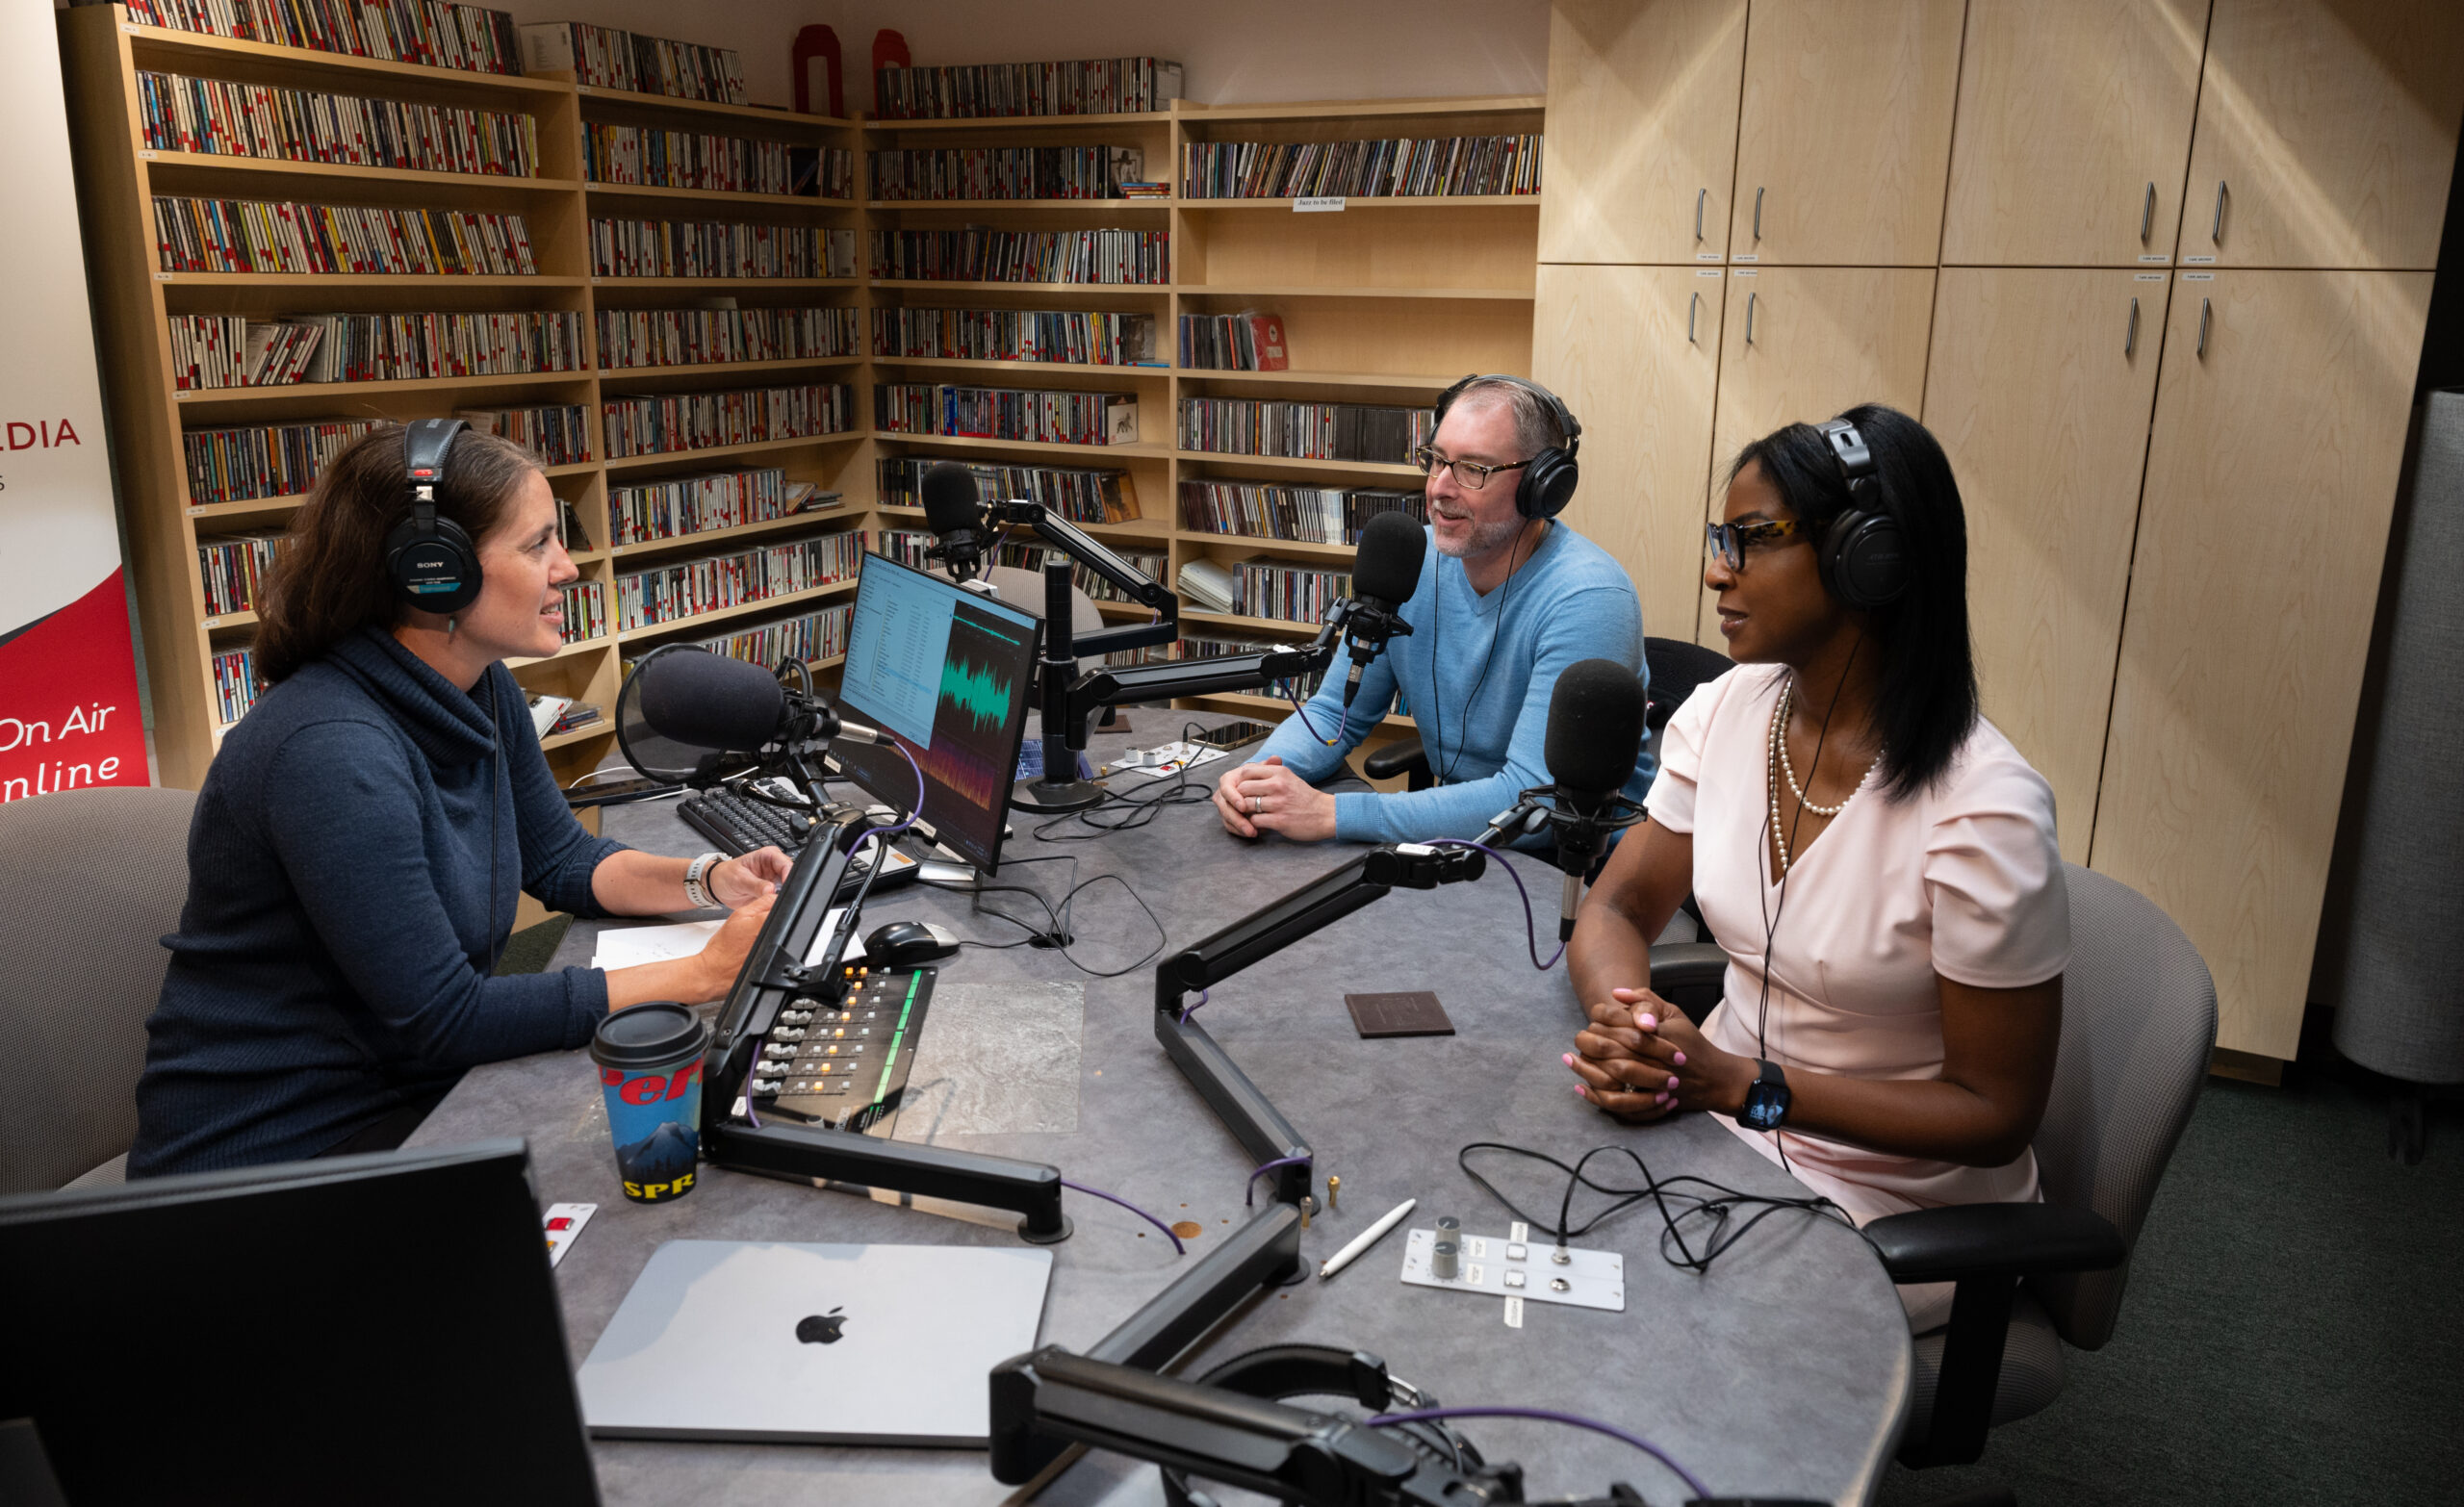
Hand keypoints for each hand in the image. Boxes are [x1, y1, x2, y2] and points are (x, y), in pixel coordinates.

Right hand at [689, 890, 776, 1000]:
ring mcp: (775, 951)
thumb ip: (761, 903)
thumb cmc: (724, 945)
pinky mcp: (773, 961)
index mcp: (766, 923)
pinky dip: (767, 945)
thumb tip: (776, 896)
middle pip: (783, 921)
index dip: (772, 906)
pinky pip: (776, 948)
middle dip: (771, 919)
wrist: (716, 970)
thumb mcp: (740, 915)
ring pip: (780, 934)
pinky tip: (753, 948)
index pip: (782, 905)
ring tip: (751, 939)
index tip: (762, 912)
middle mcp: (774, 938)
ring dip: (769, 932)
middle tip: (753, 927)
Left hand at [710, 846, 789, 906]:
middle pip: (790, 877)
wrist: (718, 887)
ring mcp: (774, 880)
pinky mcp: (772, 892)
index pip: (786, 864)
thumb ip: (756, 885)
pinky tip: (769, 905)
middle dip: (786, 888)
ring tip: (770, 902)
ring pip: (787, 889)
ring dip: (781, 897)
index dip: (789, 876)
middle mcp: (774, 867)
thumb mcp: (739, 879)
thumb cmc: (726, 876)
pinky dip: (775, 902)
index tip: (784, 889)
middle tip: (777, 898)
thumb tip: (771, 890)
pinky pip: (779, 898)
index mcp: (768, 856)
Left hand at [1212, 756, 1335, 842]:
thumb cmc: (1305, 797)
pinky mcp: (1279, 820)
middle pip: (1243, 788)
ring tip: (1252, 814)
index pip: (1247, 771)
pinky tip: (1260, 824)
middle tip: (1244, 804)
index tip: (1243, 790)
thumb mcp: (1289, 778)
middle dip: (1240, 798)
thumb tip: (1247, 773)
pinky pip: (1255, 821)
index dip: (1241, 781)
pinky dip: (1254, 824)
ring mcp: (1278, 803)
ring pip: (1247, 805)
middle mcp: (1278, 785)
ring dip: (1246, 812)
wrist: (1326, 814)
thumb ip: (1270, 774)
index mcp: (1279, 772)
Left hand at [1567, 988, 1755, 1120]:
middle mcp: (1651, 1057)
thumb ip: (1645, 999)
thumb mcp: (1674, 1013)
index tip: (1594, 1017)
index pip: (1617, 1020)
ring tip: (1571, 1060)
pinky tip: (1581, 1086)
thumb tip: (1615, 993)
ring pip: (1608, 1075)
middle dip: (1586, 1041)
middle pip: (1607, 1047)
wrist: (1713, 1078)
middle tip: (1577, 1039)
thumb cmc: (1691, 1043)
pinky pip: (1615, 1102)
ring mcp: (1648, 1082)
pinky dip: (1595, 1095)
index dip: (1601, 1017)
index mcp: (1655, 1032)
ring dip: (1585, 1067)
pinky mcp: (1646, 1102)